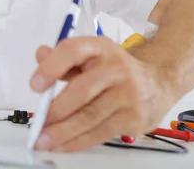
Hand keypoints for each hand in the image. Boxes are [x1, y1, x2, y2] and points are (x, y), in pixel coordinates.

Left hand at [29, 36, 175, 151]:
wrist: (159, 81)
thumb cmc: (115, 69)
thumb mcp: (91, 55)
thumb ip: (64, 58)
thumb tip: (40, 55)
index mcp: (100, 47)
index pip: (73, 50)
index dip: (51, 67)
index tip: (35, 85)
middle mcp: (116, 67)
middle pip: (81, 90)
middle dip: (56, 110)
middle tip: (37, 123)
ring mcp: (128, 93)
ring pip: (90, 116)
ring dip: (63, 132)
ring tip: (44, 140)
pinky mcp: (135, 117)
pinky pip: (101, 133)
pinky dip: (78, 142)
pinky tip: (63, 145)